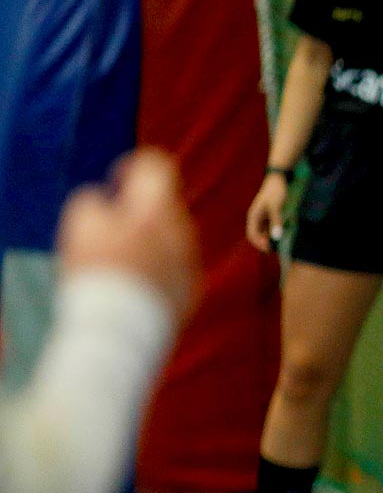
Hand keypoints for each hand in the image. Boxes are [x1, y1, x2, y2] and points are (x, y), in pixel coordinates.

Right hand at [57, 148, 198, 316]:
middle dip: (138, 213)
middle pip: (163, 208)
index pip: (157, 167)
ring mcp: (191, 262)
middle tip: (108, 231)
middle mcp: (183, 232)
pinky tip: (131, 287)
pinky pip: (174, 270)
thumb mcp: (81, 224)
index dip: (135, 165)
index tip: (119, 178)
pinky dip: (156, 271)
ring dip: (149, 243)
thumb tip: (104, 203)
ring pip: (171, 240)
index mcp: (158, 209)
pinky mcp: (191, 290)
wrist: (121, 327)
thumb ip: (94, 204)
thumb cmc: (98, 271)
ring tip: (117, 265)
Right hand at [245, 173, 288, 252]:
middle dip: (263, 243)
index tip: (269, 250)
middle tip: (275, 249)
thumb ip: (276, 221)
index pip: (252, 235)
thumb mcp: (276, 208)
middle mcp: (255, 217)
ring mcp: (261, 216)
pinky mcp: (268, 214)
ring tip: (278, 244)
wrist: (278, 179)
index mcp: (253, 216)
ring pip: (262, 231)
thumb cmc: (275, 192)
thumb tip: (276, 236)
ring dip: (268, 238)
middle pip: (256, 235)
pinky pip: (268, 227)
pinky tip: (280, 235)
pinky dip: (272, 232)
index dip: (259, 244)